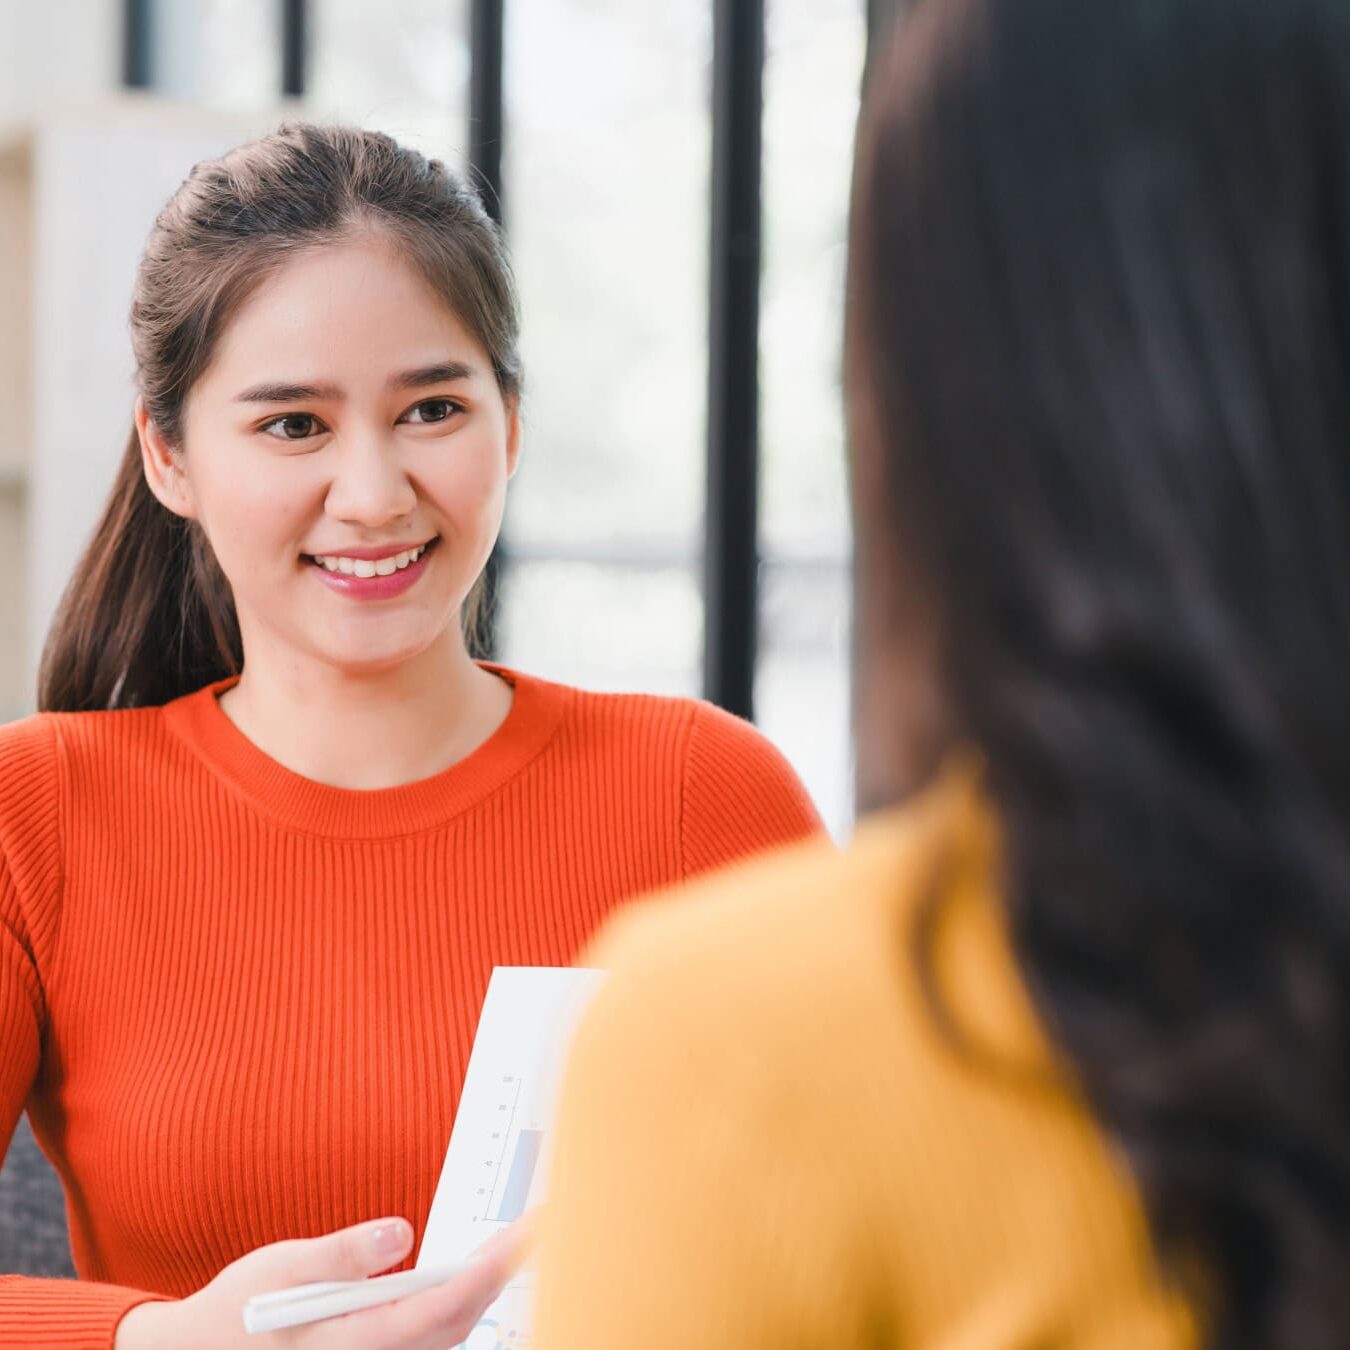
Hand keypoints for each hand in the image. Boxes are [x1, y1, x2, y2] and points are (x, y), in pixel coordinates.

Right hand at [114, 1216, 527, 1349]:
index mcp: (351, 1340)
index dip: (489, 1272)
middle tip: (535, 1229)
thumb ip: (341, 1254)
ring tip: (513, 1246)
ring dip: (481, 1293)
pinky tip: (468, 1279)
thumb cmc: (236, 1314)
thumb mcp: (279, 1268)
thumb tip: (400, 1233)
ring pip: (446, 1337)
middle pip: (454, 1325)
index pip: (440, 1308)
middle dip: (498, 1277)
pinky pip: (428, 1341)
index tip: (524, 1236)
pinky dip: (455, 1310)